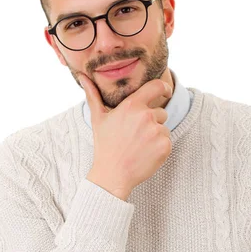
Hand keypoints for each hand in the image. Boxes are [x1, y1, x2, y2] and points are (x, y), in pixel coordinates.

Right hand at [78, 73, 172, 194]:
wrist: (112, 175)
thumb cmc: (105, 146)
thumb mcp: (98, 118)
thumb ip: (93, 95)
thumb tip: (82, 77)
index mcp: (132, 105)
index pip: (156, 86)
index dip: (164, 87)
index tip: (166, 91)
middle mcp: (146, 116)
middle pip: (161, 113)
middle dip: (152, 122)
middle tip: (136, 136)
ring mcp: (156, 131)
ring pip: (164, 128)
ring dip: (156, 136)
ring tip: (139, 146)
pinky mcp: (164, 146)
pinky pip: (168, 142)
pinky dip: (160, 148)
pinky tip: (145, 154)